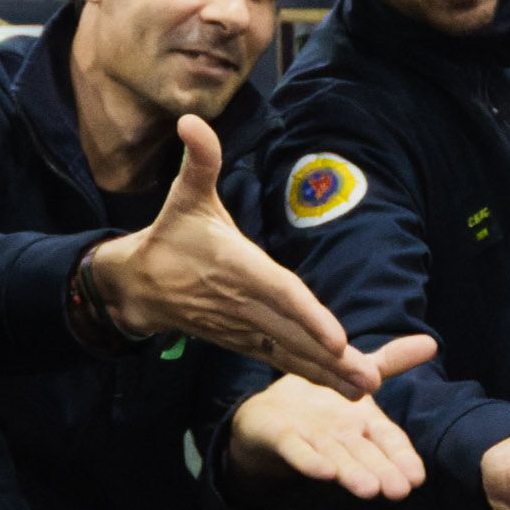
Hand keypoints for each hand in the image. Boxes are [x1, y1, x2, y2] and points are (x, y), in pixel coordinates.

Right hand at [88, 116, 376, 395]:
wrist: (139, 286)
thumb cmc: (171, 236)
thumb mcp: (185, 195)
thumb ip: (199, 160)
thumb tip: (191, 120)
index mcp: (238, 268)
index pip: (279, 293)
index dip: (308, 315)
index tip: (337, 338)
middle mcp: (245, 304)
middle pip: (294, 335)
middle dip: (331, 358)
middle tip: (370, 378)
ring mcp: (246, 330)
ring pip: (292, 355)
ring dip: (329, 374)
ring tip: (368, 389)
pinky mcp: (246, 343)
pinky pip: (285, 362)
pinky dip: (315, 376)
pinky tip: (348, 388)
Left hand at [223, 336, 437, 498]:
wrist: (268, 412)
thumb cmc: (322, 403)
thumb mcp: (357, 373)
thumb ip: (392, 362)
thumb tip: (432, 342)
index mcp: (363, 424)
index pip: (389, 441)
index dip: (402, 458)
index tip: (417, 478)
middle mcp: (341, 438)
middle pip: (364, 455)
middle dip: (381, 472)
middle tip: (398, 491)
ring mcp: (312, 440)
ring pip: (335, 457)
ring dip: (351, 473)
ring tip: (368, 490)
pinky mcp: (282, 438)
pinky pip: (297, 450)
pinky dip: (309, 461)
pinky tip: (324, 472)